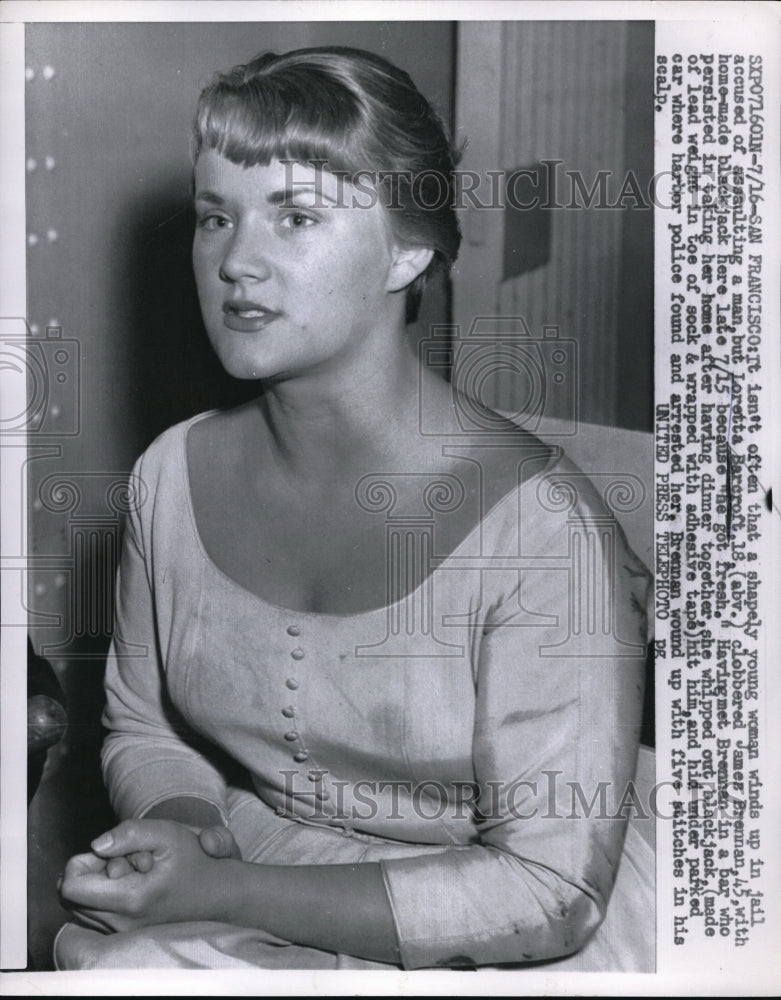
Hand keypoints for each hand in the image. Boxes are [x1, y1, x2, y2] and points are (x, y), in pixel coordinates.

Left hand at [59, 819, 231, 932]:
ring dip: (95, 884)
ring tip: (128, 873)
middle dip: (89, 871)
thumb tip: (96, 845)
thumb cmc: (193, 860)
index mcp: (129, 900)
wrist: (216, 893)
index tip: (111, 853)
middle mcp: (120, 924)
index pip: (70, 887)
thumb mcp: (167, 834)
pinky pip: (90, 915)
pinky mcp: (121, 936)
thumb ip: (129, 834)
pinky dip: (101, 896)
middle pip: (70, 897)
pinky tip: (127, 885)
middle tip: (121, 861)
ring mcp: (120, 934)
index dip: (83, 861)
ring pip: (78, 907)